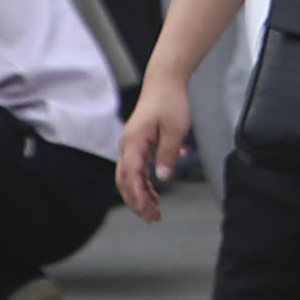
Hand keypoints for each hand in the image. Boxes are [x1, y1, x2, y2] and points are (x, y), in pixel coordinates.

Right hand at [115, 66, 189, 219]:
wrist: (165, 82)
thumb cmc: (169, 101)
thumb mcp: (175, 129)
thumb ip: (167, 154)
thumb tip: (162, 177)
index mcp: (133, 142)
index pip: (130, 176)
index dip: (137, 197)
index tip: (148, 211)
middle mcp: (127, 145)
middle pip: (125, 181)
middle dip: (137, 201)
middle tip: (152, 217)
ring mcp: (131, 145)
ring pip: (130, 176)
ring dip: (142, 194)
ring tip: (155, 209)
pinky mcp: (138, 144)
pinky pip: (138, 168)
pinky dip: (146, 181)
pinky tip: (159, 187)